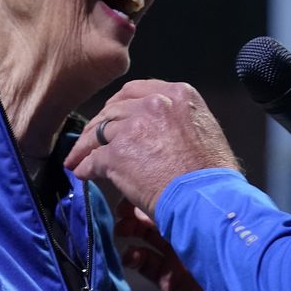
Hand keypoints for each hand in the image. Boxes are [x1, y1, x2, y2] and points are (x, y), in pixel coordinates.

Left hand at [64, 79, 239, 216]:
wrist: (207, 199)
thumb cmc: (213, 175)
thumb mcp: (204, 129)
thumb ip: (179, 119)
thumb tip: (162, 130)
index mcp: (177, 94)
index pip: (136, 90)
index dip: (119, 105)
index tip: (111, 116)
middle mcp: (154, 104)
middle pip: (114, 109)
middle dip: (100, 125)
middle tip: (89, 138)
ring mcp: (133, 127)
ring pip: (99, 132)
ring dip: (86, 146)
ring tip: (77, 158)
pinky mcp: (117, 154)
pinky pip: (93, 159)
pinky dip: (86, 167)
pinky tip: (83, 174)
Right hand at [114, 199, 235, 290]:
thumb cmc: (219, 244)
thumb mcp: (194, 216)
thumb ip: (165, 200)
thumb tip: (138, 192)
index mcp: (199, 211)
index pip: (167, 196)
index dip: (145, 193)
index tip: (126, 189)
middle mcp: (190, 231)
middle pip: (155, 218)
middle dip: (134, 213)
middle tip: (119, 213)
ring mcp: (180, 259)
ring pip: (148, 241)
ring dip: (131, 234)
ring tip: (120, 231)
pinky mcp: (172, 284)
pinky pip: (148, 268)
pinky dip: (135, 260)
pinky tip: (129, 255)